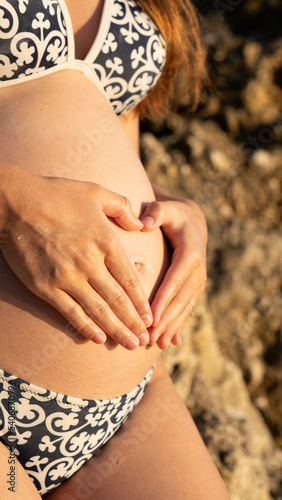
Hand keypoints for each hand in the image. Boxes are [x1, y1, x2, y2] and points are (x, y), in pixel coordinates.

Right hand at [0, 173, 151, 348]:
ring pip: (98, 310)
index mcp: (105, 241)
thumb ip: (122, 206)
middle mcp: (90, 263)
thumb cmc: (56, 194)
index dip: (141, 302)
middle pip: (118, 300)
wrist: (15, 203)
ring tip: (129, 344)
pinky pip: (70, 312)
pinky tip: (97, 338)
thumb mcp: (95, 192)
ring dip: (116, 330)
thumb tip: (140, 224)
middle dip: (133, 322)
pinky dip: (85, 327)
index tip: (150, 318)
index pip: (129, 279)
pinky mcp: (46, 287)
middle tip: (145, 339)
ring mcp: (67, 277)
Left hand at [141, 198, 206, 348]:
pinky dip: (179, 325)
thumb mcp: (166, 208)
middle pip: (181, 298)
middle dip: (166, 319)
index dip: (164, 299)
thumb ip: (156, 212)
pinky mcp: (194, 287)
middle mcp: (197, 270)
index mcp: (190, 253)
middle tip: (149, 337)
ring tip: (157, 344)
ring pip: (185, 307)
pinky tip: (170, 341)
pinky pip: (187, 308)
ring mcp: (197, 281)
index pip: (175, 280)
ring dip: (171, 326)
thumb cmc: (173, 215)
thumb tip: (145, 222)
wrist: (192, 222)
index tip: (151, 317)